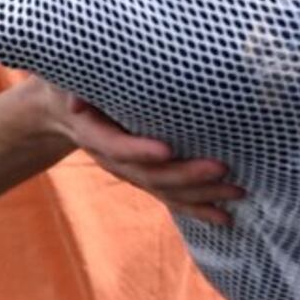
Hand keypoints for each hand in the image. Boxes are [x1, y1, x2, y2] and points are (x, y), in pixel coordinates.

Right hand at [54, 95, 242, 225]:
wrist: (63, 111)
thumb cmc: (73, 85)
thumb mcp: (67, 82)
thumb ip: (74, 89)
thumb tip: (75, 103)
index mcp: (95, 135)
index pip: (117, 148)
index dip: (139, 151)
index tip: (167, 150)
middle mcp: (114, 161)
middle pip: (150, 175)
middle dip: (186, 175)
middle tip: (221, 168)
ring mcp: (131, 173)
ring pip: (166, 191)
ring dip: (201, 195)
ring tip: (236, 192)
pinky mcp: (145, 178)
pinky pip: (171, 197)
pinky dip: (198, 209)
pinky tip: (224, 217)